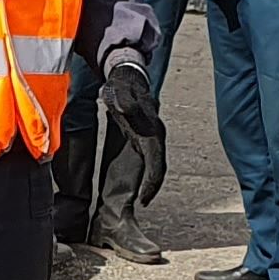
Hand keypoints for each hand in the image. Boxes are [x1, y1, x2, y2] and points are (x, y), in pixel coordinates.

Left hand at [99, 61, 166, 204]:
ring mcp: (153, 136)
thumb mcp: (119, 91)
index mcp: (152, 128)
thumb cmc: (121, 86)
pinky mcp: (147, 137)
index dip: (152, 181)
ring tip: (142, 198)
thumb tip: (125, 109)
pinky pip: (150, 160)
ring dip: (151, 182)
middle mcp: (156, 134)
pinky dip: (147, 173)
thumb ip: (123, 101)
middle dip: (153, 187)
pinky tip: (139, 182)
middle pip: (159, 166)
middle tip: (143, 203)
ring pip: (156, 164)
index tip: (144, 197)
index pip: (156, 160)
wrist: (128, 77)